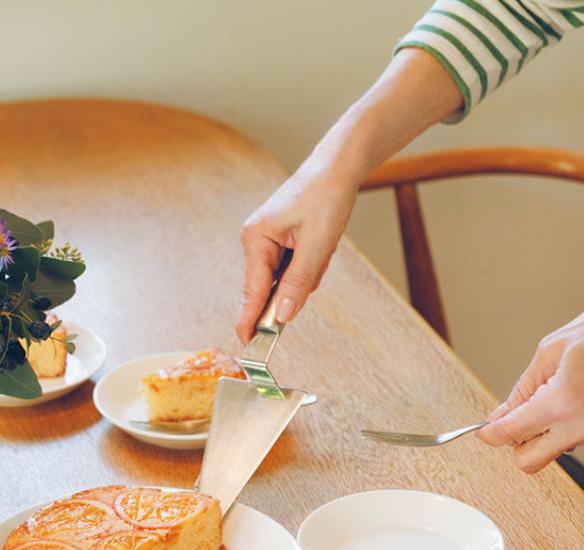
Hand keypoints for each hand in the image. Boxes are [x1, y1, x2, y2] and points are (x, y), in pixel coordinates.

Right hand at [237, 164, 356, 342]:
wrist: (336, 170)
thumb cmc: (325, 198)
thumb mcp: (317, 245)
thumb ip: (298, 283)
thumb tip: (282, 316)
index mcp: (256, 239)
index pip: (253, 291)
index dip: (252, 320)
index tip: (247, 345)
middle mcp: (255, 241)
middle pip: (270, 287)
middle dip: (297, 283)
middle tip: (317, 257)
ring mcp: (265, 242)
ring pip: (285, 280)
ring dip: (308, 271)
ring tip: (321, 244)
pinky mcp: (278, 242)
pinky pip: (293, 268)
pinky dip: (310, 264)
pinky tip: (319, 245)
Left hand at [475, 292, 583, 471]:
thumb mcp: (555, 347)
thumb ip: (525, 386)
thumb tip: (502, 413)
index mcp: (562, 403)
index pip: (510, 433)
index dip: (490, 432)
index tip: (483, 429)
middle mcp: (581, 428)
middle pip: (528, 461)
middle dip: (515, 443)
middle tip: (516, 416)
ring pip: (553, 449)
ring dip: (544, 430)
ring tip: (559, 388)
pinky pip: (575, 438)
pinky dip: (566, 424)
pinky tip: (579, 393)